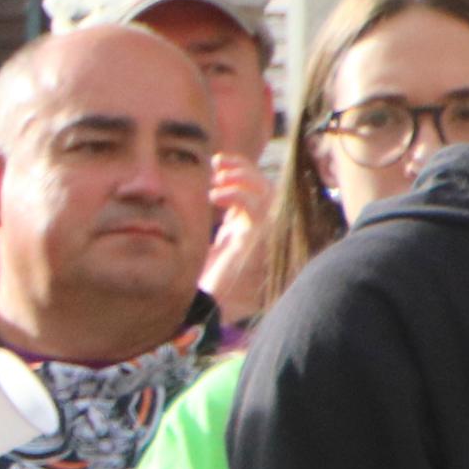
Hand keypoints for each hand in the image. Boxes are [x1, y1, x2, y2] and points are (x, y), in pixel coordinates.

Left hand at [204, 153, 274, 321]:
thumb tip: (201, 193)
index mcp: (252, 225)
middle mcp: (264, 227)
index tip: (216, 162)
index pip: (258, 188)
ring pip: (267, 191)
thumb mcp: (210, 239)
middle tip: (216, 162)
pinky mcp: (257, 241)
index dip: (242, 170)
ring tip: (217, 177)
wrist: (210, 306)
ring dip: (241, 177)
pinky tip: (215, 196)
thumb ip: (215, 220)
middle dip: (243, 167)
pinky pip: (257, 207)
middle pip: (267, 185)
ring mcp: (264, 234)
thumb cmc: (206, 276)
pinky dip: (237, 194)